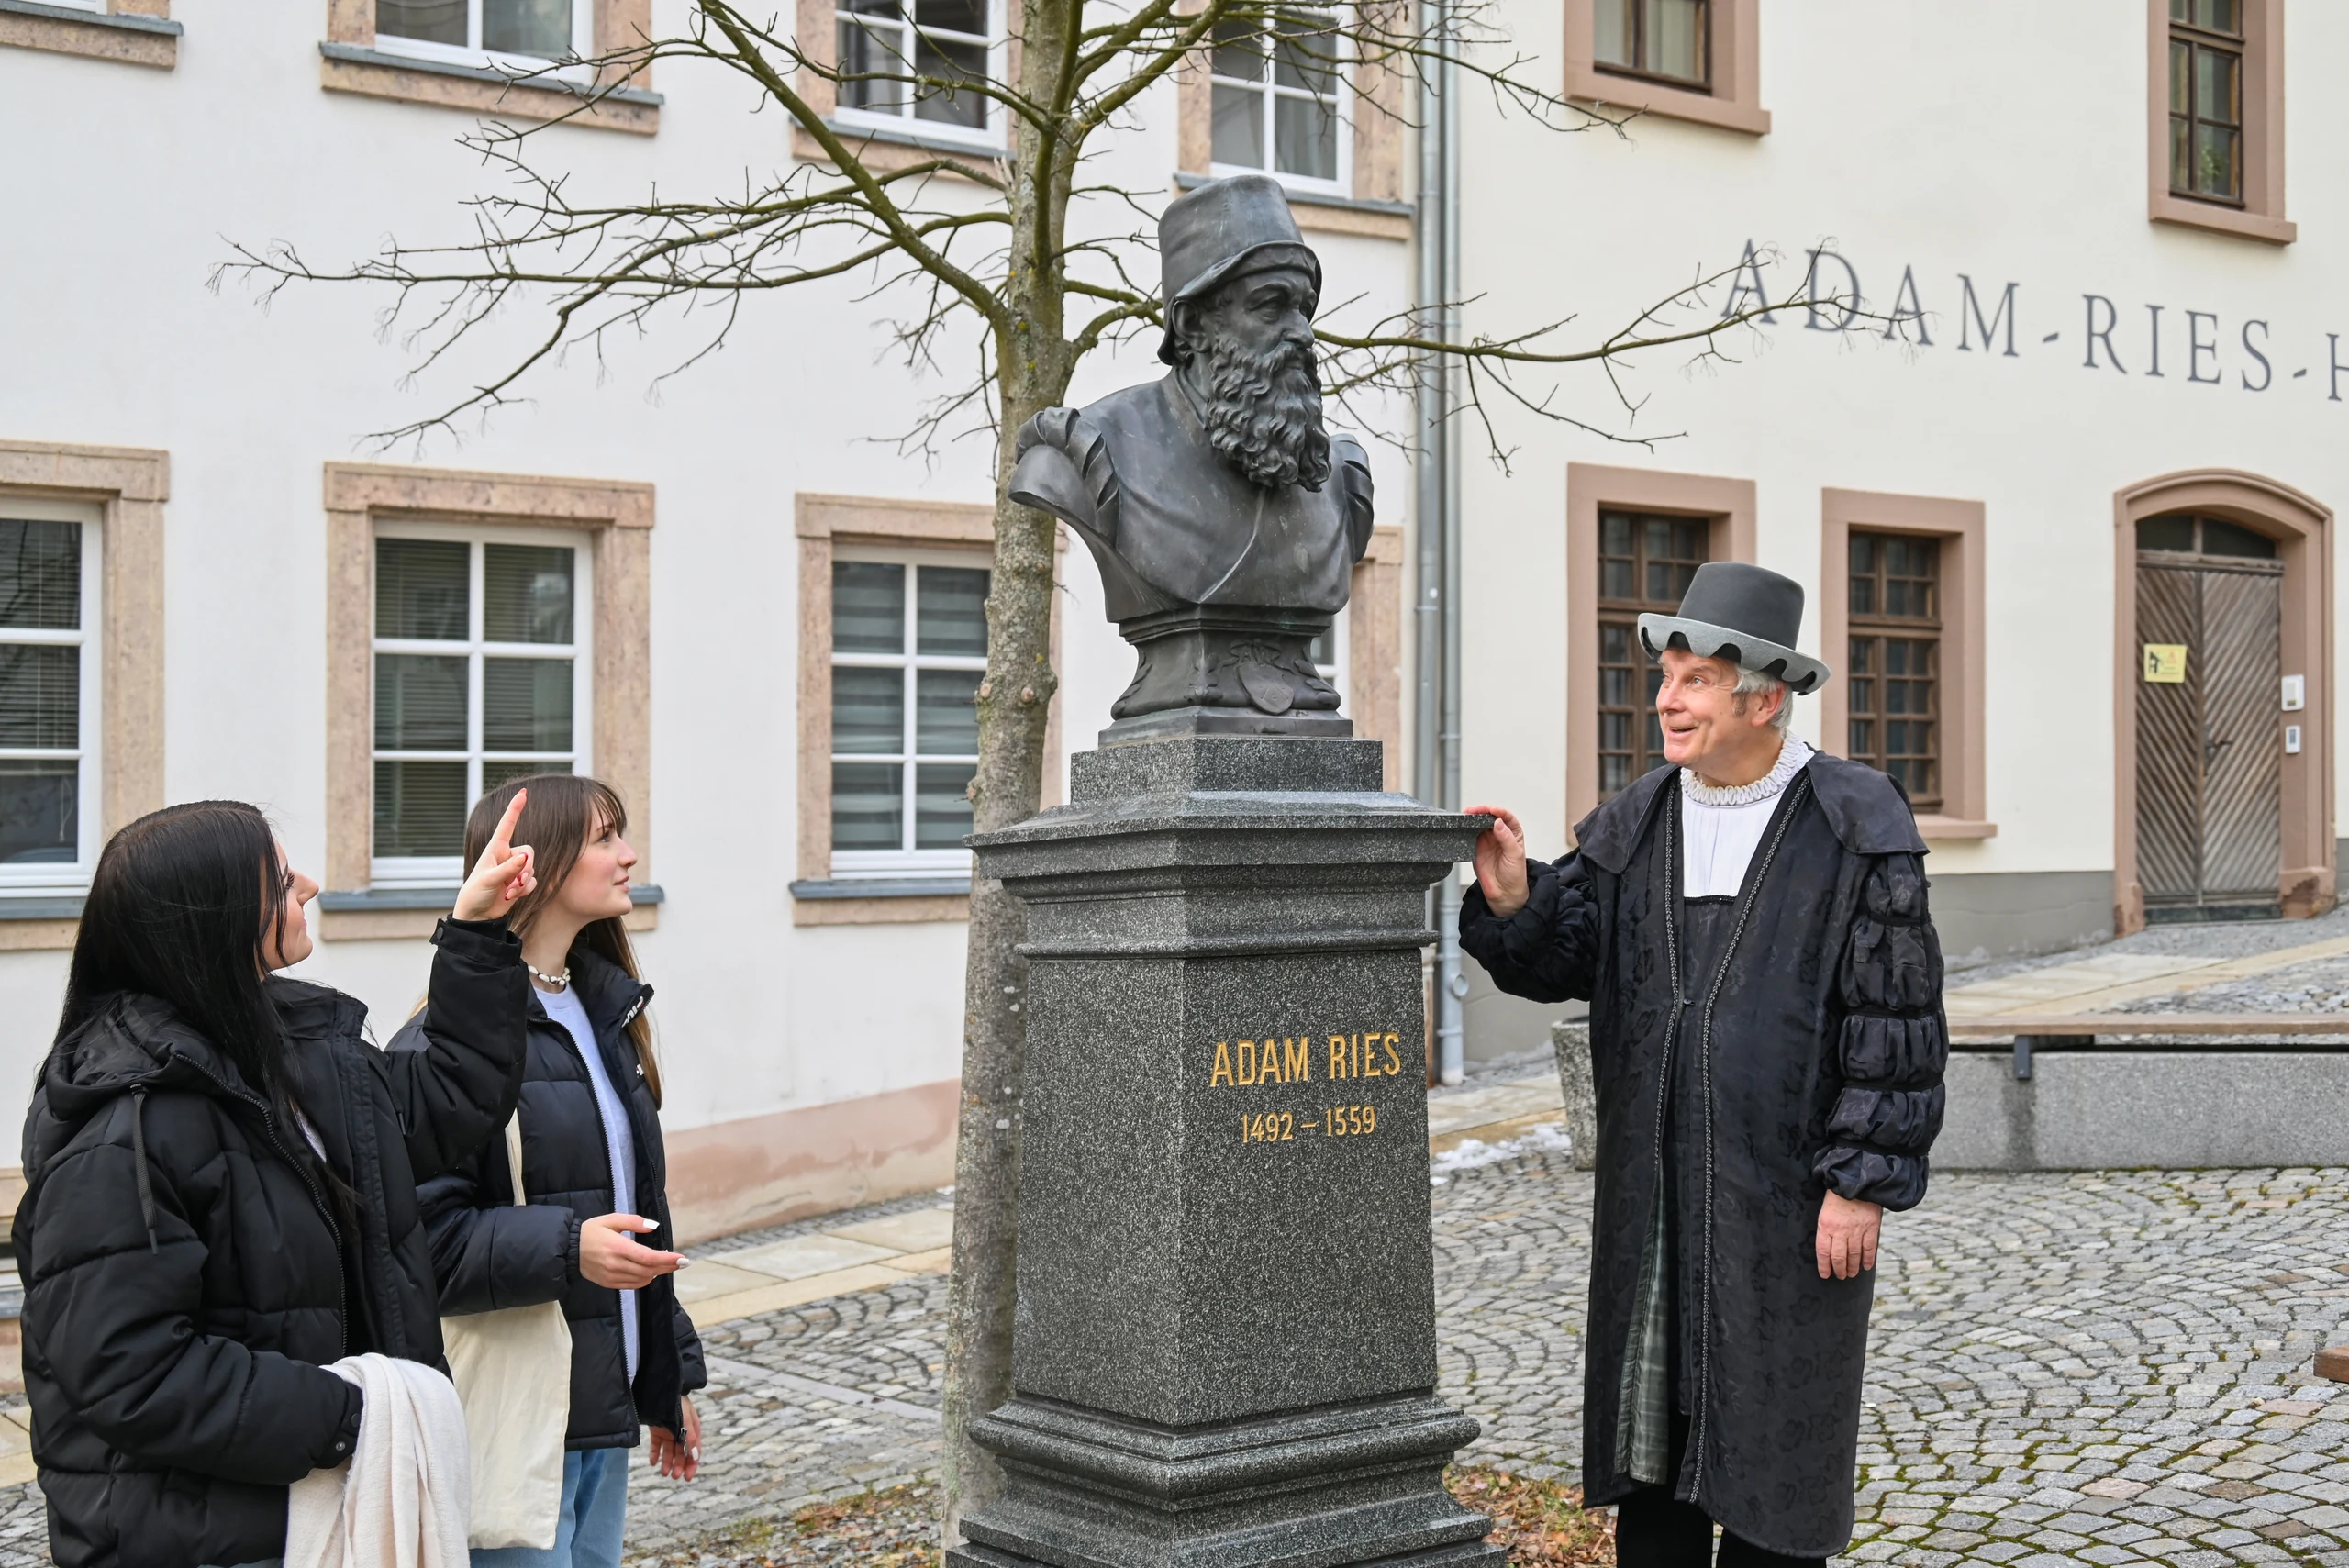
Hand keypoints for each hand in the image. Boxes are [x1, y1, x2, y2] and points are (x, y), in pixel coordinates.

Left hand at [452, 789, 535, 921]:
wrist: (477, 915)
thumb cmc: (475, 893)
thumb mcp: (488, 879)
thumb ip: (507, 868)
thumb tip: (525, 858)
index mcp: (495, 849)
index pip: (507, 825)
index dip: (515, 809)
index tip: (523, 793)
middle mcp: (507, 857)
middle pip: (529, 851)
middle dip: (526, 867)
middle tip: (516, 882)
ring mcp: (514, 870)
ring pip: (532, 868)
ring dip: (523, 883)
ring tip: (508, 893)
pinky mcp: (519, 883)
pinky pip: (533, 882)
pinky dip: (525, 890)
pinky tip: (512, 897)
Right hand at [579, 1213, 684, 1289]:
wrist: (569, 1249)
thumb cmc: (592, 1231)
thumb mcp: (612, 1219)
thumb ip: (634, 1221)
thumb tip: (654, 1226)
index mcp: (618, 1247)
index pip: (648, 1257)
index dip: (667, 1260)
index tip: (682, 1258)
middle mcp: (616, 1264)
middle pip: (649, 1270)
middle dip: (667, 1267)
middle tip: (680, 1262)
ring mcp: (612, 1276)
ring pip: (642, 1279)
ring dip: (657, 1273)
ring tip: (666, 1264)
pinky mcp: (609, 1283)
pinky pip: (632, 1285)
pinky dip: (645, 1279)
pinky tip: (650, 1271)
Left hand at [649, 1395, 700, 1481]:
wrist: (660, 1390)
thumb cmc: (678, 1402)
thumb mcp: (686, 1419)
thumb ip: (690, 1437)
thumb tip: (695, 1456)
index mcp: (692, 1429)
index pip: (694, 1450)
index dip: (692, 1464)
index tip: (687, 1477)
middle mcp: (681, 1432)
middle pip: (682, 1453)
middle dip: (679, 1465)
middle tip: (674, 1477)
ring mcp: (669, 1431)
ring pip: (669, 1451)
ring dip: (667, 1462)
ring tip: (664, 1473)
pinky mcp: (657, 1430)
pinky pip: (657, 1445)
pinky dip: (655, 1454)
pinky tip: (653, 1462)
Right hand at [1466, 803, 1529, 917]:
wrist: (1504, 893)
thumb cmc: (1515, 875)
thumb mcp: (1515, 855)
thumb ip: (1506, 838)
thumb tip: (1498, 822)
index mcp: (1513, 834)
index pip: (1506, 817)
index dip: (1499, 811)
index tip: (1492, 810)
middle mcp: (1499, 835)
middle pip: (1490, 817)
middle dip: (1483, 811)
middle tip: (1475, 810)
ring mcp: (1487, 841)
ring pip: (1479, 824)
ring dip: (1473, 818)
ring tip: (1467, 815)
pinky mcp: (1476, 848)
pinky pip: (1470, 835)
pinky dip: (1466, 829)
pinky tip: (1465, 826)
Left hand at [1815, 1192, 1881, 1279]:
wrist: (1856, 1182)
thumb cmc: (1837, 1197)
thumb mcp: (1825, 1212)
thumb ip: (1826, 1229)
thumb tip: (1827, 1249)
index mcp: (1826, 1225)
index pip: (1823, 1251)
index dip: (1824, 1266)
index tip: (1825, 1275)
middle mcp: (1841, 1230)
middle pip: (1839, 1257)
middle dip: (1839, 1270)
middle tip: (1840, 1276)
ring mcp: (1857, 1230)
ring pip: (1854, 1255)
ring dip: (1852, 1267)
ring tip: (1851, 1274)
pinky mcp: (1871, 1228)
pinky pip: (1869, 1248)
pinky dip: (1868, 1259)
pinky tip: (1866, 1266)